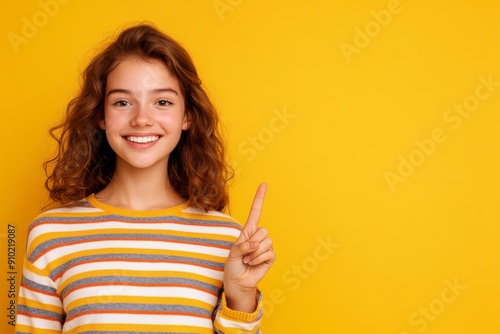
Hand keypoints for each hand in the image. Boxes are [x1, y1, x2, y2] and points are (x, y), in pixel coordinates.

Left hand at [223, 183, 275, 311]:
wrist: (237, 282)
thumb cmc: (233, 266)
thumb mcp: (233, 253)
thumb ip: (243, 246)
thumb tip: (257, 244)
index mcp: (247, 231)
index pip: (255, 212)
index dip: (259, 198)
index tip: (264, 184)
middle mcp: (258, 237)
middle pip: (263, 230)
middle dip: (253, 243)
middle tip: (244, 253)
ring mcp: (265, 247)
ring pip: (266, 242)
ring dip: (254, 253)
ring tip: (247, 260)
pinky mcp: (270, 257)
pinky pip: (269, 253)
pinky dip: (258, 259)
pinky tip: (253, 263)